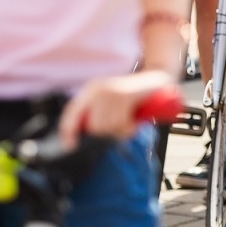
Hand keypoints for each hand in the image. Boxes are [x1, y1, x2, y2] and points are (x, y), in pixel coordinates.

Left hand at [60, 71, 174, 147]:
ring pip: (107, 126)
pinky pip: (121, 123)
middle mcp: (98, 89)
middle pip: (93, 126)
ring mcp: (111, 91)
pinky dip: (129, 128)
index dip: (68, 131)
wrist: (157, 79)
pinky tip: (134, 121)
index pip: (71, 112)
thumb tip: (85, 136)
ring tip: (129, 123)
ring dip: (121, 131)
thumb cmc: (134, 96)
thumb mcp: (111, 102)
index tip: (70, 147)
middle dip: (107, 133)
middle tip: (120, 128)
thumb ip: (97, 115)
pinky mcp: (125, 95)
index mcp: (90, 90)